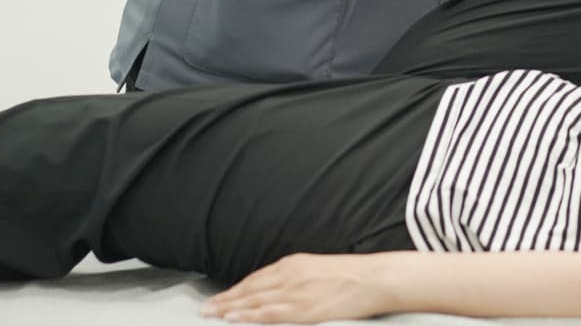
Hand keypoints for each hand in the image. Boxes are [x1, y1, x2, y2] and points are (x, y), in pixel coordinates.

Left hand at [200, 252, 394, 322]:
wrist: (374, 278)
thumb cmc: (353, 276)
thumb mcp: (320, 269)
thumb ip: (299, 277)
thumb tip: (284, 288)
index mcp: (294, 264)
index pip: (257, 278)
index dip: (237, 290)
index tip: (222, 298)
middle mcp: (289, 275)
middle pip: (249, 289)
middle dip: (226, 299)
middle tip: (206, 308)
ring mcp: (294, 292)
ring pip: (253, 301)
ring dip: (229, 308)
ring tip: (211, 314)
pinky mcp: (301, 308)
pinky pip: (268, 313)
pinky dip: (248, 315)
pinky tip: (233, 317)